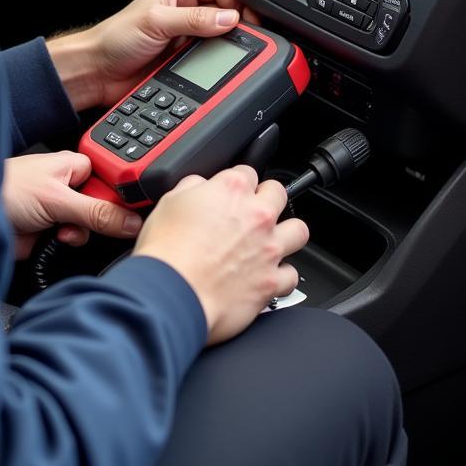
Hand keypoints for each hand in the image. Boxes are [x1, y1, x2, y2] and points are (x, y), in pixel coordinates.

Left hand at [1, 151, 142, 259]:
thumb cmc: (4, 189)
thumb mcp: (57, 199)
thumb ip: (96, 212)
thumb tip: (131, 220)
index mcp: (75, 167)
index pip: (112, 180)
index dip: (121, 196)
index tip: (130, 211)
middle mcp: (70, 187)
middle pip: (104, 207)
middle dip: (96, 219)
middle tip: (84, 219)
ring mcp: (60, 211)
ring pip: (90, 228)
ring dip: (78, 233)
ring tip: (60, 229)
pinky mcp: (50, 233)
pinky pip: (73, 242)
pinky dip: (65, 244)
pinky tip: (52, 240)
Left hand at [47, 0, 259, 110]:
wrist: (98, 72)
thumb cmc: (115, 38)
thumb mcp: (156, 21)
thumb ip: (193, 19)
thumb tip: (228, 18)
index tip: (249, 16)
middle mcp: (187, 12)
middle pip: (227, 13)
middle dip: (238, 23)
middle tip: (248, 36)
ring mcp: (188, 37)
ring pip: (222, 37)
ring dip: (229, 44)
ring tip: (235, 51)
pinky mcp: (187, 61)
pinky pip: (212, 59)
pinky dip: (220, 63)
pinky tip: (221, 66)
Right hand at [132, 166, 309, 345]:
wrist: (171, 295)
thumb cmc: (166, 253)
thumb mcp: (169, 202)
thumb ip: (192, 187)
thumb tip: (199, 185)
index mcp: (232, 190)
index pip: (248, 170)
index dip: (238, 182)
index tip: (233, 192)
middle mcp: (257, 216)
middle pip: (279, 193)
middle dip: (267, 199)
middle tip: (253, 212)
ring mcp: (268, 249)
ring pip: (298, 231)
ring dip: (286, 234)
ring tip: (271, 241)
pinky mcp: (271, 282)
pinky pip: (291, 276)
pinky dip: (282, 277)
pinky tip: (267, 276)